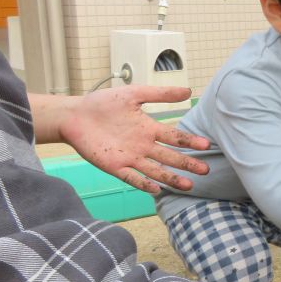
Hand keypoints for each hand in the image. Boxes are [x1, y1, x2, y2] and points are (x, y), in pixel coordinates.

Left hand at [58, 85, 209, 193]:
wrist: (74, 115)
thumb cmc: (103, 103)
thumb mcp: (134, 94)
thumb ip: (160, 94)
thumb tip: (188, 91)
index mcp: (149, 129)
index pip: (175, 137)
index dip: (190, 141)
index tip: (206, 145)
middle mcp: (143, 146)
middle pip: (170, 157)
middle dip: (187, 163)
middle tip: (205, 170)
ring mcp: (130, 157)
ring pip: (155, 170)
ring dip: (171, 178)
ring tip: (188, 185)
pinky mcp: (114, 166)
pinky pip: (132, 178)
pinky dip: (144, 184)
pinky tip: (156, 190)